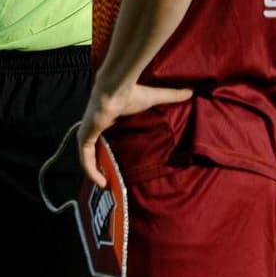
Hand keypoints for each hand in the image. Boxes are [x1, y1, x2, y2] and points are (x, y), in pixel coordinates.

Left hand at [79, 80, 193, 184]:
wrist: (116, 89)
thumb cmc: (131, 93)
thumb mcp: (153, 99)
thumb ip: (171, 96)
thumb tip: (191, 91)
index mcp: (107, 120)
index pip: (105, 138)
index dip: (111, 151)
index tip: (119, 165)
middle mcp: (94, 127)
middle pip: (95, 151)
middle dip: (101, 165)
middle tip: (112, 181)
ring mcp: (87, 133)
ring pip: (88, 158)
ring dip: (96, 172)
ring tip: (107, 187)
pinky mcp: (84, 138)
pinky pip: (85, 160)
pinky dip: (92, 172)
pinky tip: (101, 183)